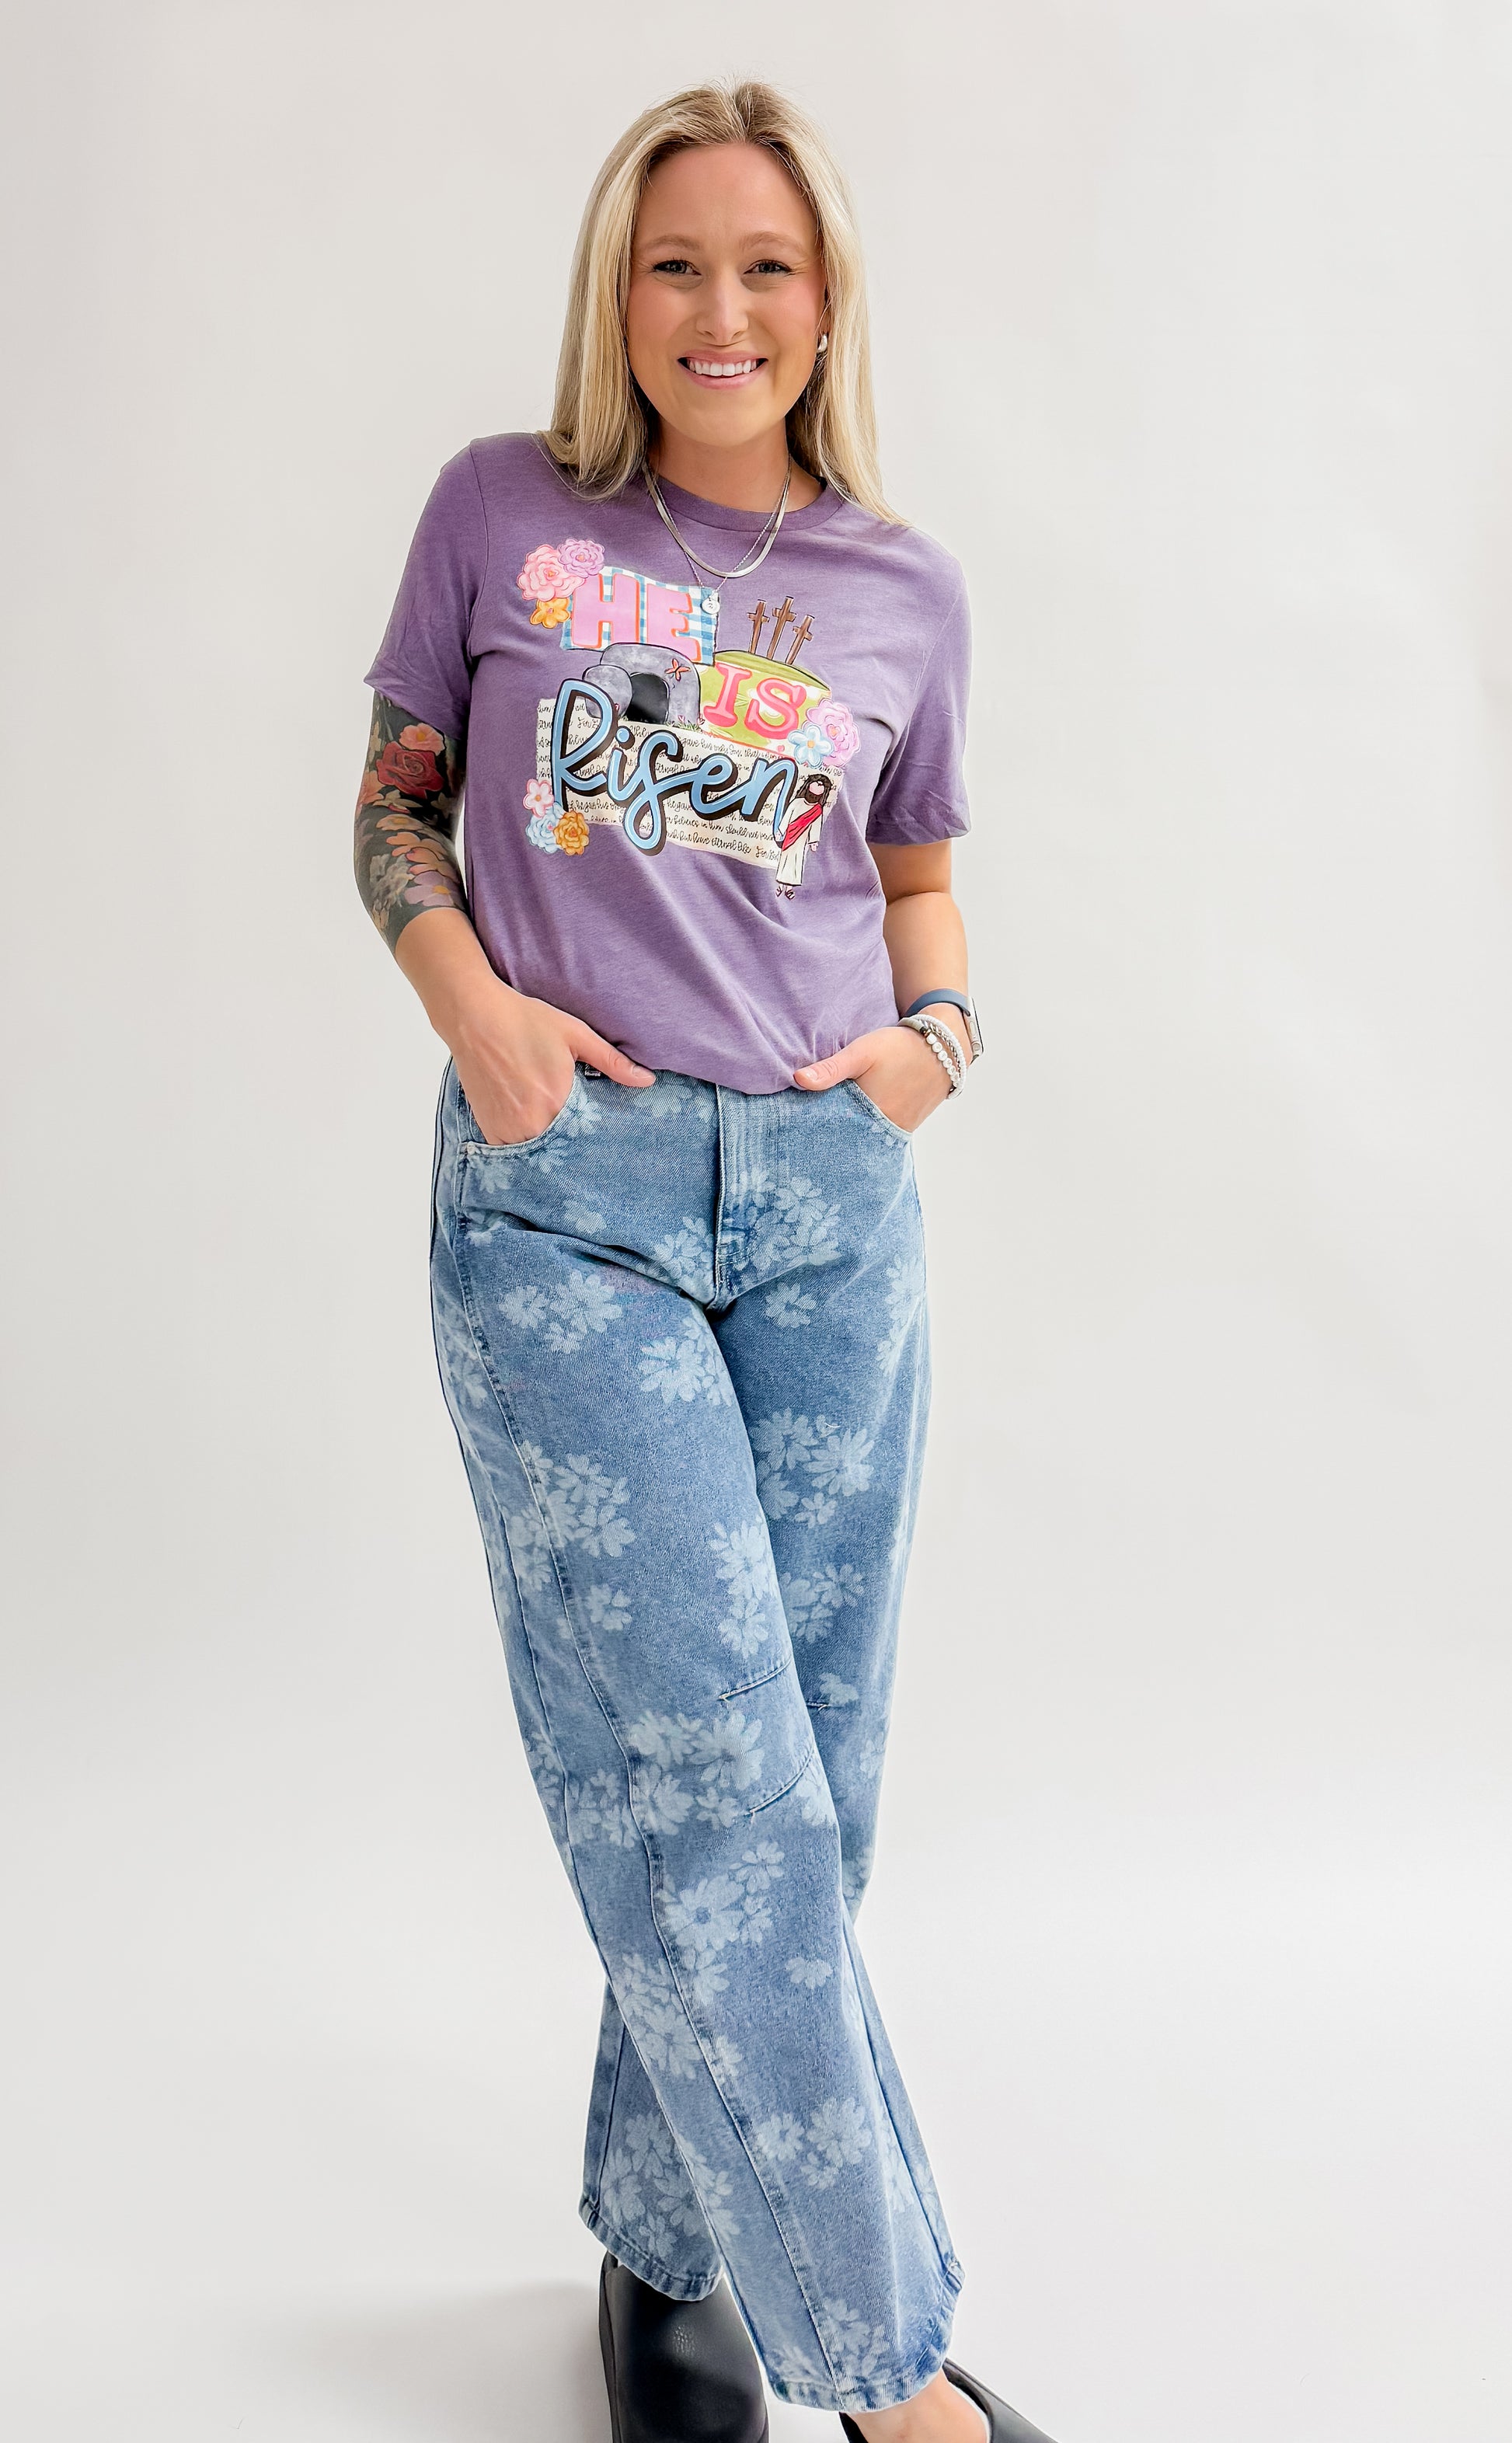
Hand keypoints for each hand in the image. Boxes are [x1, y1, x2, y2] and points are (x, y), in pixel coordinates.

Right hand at [443, 969, 653, 1145]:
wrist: (473, 1016)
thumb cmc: (524, 1021)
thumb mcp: (575, 1035)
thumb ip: (612, 1061)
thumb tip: (647, 1080)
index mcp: (557, 1102)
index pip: (588, 1137)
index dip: (597, 1140)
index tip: (605, 1142)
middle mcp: (532, 1123)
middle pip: (563, 1150)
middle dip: (575, 1148)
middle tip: (588, 1151)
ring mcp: (507, 1129)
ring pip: (537, 1155)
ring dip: (549, 1151)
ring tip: (559, 1142)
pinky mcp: (489, 1128)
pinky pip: (512, 1152)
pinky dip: (525, 1147)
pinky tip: (534, 1135)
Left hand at [793, 1023, 958, 1131]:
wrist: (944, 1046)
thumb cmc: (900, 1046)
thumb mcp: (862, 1052)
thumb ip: (831, 1068)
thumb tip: (797, 1079)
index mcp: (870, 1115)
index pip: (834, 1133)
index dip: (816, 1131)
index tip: (798, 1128)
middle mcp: (886, 1129)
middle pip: (850, 1139)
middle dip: (831, 1137)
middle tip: (807, 1134)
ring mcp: (898, 1130)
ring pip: (866, 1138)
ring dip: (849, 1134)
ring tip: (828, 1130)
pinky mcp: (907, 1126)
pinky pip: (880, 1133)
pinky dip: (866, 1129)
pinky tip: (854, 1122)